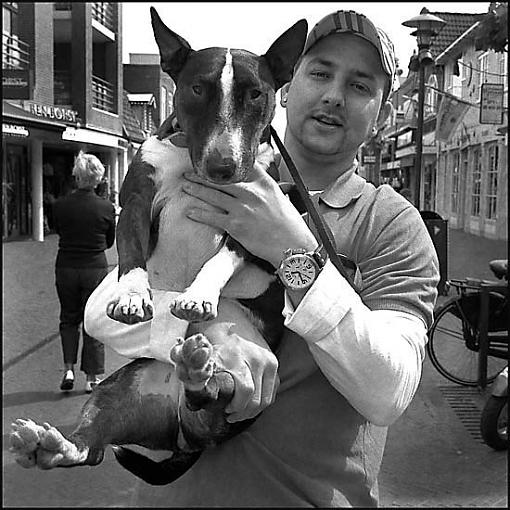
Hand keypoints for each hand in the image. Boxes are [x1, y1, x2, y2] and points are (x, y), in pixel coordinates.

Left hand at [182, 144, 317, 267]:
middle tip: (189, 172)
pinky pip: (212, 217)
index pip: (243, 166)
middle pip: (221, 180)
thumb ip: (265, 188)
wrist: (293, 247)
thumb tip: (255, 184)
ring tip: (185, 186)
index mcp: (265, 183)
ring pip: (213, 195)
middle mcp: (253, 192)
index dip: (225, 163)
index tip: (211, 160)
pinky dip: (199, 214)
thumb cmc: (289, 227)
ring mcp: (243, 208)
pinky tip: (190, 211)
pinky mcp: (236, 225)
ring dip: (196, 190)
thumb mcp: (281, 199)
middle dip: (202, 175)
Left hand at [191, 320, 279, 422]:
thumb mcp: (201, 355)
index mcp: (237, 355)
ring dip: (252, 411)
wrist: (228, 320)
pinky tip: (247, 403)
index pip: (246, 390)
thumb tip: (193, 388)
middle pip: (257, 399)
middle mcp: (256, 357)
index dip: (236, 406)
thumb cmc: (211, 342)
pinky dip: (260, 402)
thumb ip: (195, 371)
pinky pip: (271, 393)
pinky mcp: (274, 364)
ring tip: (238, 412)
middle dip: (243, 413)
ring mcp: (268, 360)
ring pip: (266, 399)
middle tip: (230, 415)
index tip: (225, 410)